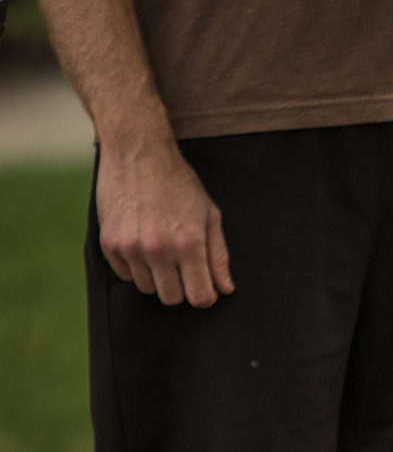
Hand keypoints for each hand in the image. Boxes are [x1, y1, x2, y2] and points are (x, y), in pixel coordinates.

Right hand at [96, 138, 232, 307]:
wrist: (138, 153)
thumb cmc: (179, 184)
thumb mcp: (210, 215)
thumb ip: (218, 256)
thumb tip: (225, 289)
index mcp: (189, 243)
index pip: (200, 297)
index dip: (205, 296)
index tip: (205, 287)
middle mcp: (159, 249)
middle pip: (172, 298)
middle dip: (181, 288)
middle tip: (182, 267)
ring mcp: (130, 247)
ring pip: (147, 289)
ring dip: (157, 277)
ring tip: (161, 250)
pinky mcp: (109, 243)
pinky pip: (125, 275)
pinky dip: (135, 266)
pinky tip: (141, 243)